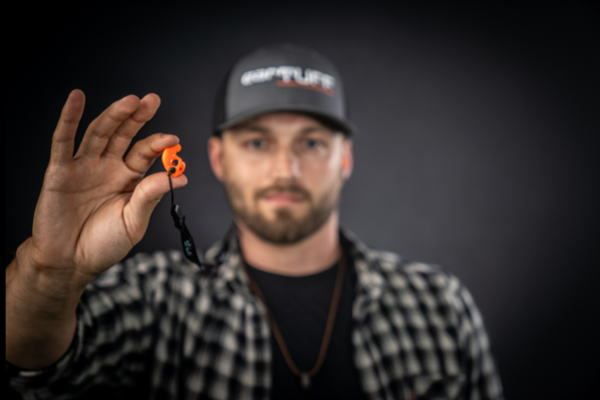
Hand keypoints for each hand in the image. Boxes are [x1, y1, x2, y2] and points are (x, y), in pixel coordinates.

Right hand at [22, 89, 186, 284]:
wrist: (69, 263)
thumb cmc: (103, 245)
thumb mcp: (134, 221)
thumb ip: (151, 195)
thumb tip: (180, 176)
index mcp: (128, 179)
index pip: (145, 153)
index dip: (158, 144)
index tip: (174, 140)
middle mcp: (107, 168)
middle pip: (124, 135)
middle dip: (137, 117)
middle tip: (152, 100)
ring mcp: (84, 166)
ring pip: (99, 133)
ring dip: (113, 115)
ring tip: (130, 101)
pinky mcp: (60, 171)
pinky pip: (63, 141)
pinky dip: (69, 118)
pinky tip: (76, 99)